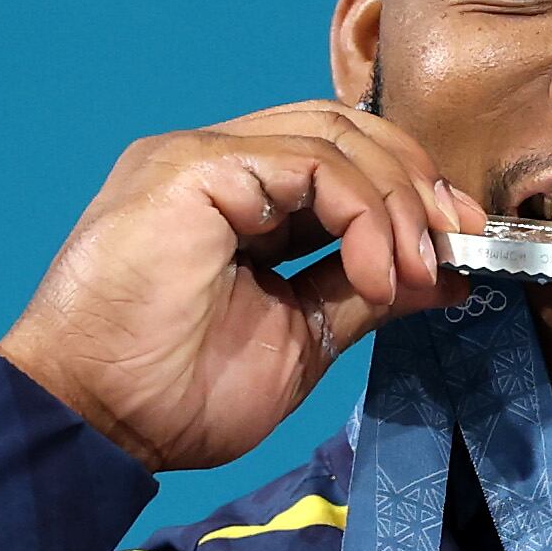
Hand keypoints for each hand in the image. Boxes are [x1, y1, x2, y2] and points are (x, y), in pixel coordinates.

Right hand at [0, 103, 481, 472]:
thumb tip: (442, 274)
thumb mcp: (298, 338)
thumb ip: (361, 294)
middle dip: (416, 184)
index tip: (458, 249)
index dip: (408, 194)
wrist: (93, 420)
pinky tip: (373, 271)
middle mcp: (219, 165)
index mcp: (238, 201)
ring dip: (395, 203)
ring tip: (412, 273)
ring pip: (334, 134)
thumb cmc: (171, 395)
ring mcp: (202, 158)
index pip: (342, 161)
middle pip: (346, 129)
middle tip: (457, 246)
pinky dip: (361, 210)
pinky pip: (309, 160)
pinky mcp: (193, 166)